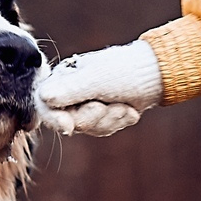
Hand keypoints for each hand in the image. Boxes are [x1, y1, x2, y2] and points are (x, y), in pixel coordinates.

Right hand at [38, 41, 163, 137]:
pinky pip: (102, 129)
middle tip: (110, 106)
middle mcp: (70, 91)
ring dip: (110, 119)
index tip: (69, 127)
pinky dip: (118, 121)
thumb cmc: (125, 70)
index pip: (45, 104)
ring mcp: (85, 104)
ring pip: (88, 127)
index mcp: (63, 78)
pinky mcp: (101, 115)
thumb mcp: (96, 80)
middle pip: (69, 121)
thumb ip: (70, 90)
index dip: (54, 118)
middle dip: (94, 117)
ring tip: (124, 106)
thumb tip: (43, 97)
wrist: (156, 74)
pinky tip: (130, 110)